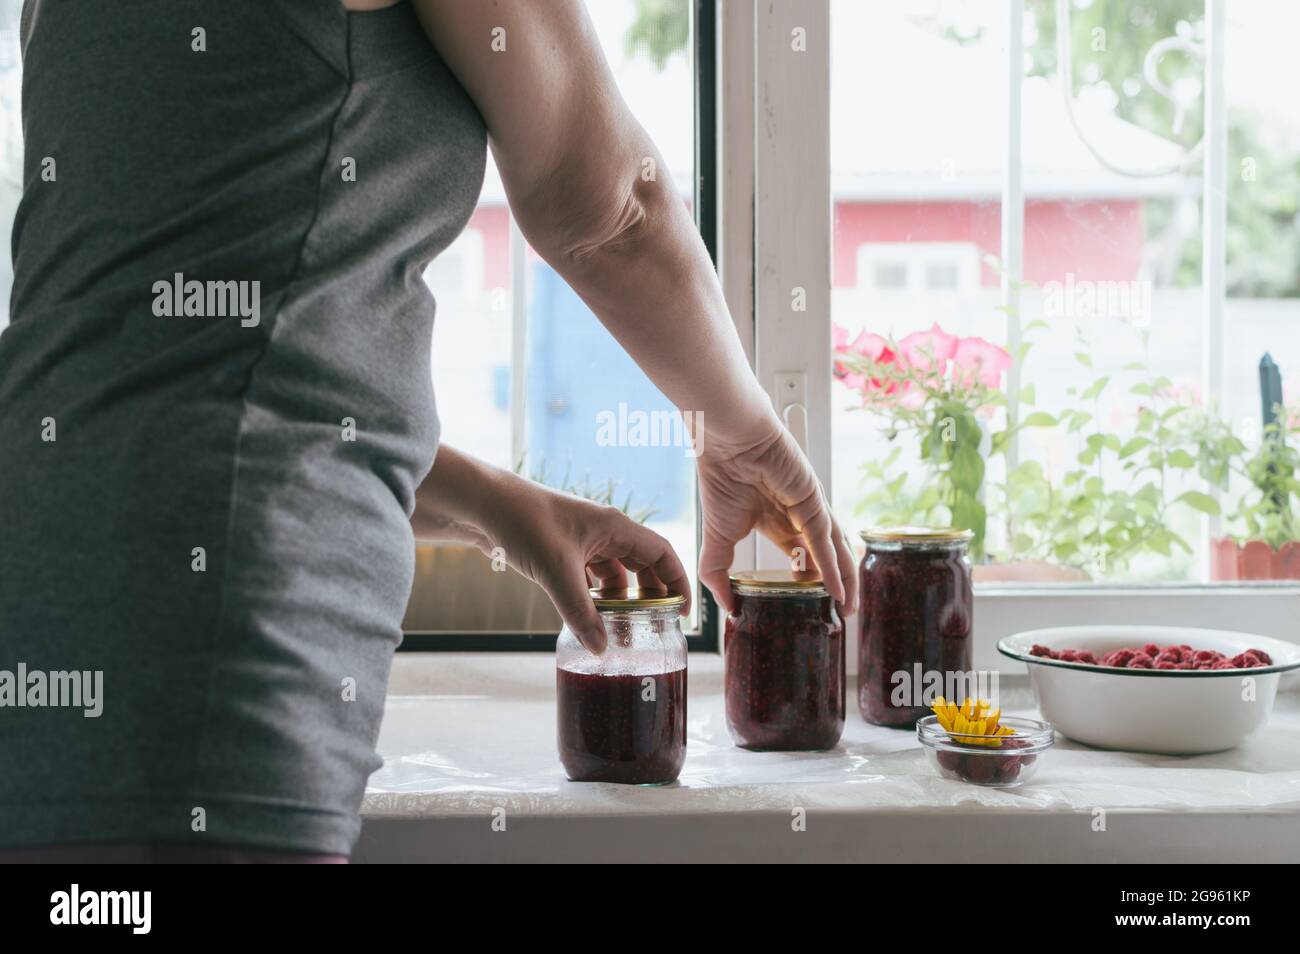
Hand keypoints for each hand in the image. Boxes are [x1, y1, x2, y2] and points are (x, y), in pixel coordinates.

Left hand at [475, 475, 690, 654]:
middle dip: (650, 596)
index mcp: (615, 527)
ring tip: (621, 627)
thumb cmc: (524, 522)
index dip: (677, 582)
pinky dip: (594, 596)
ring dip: (620, 599)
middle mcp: (604, 531)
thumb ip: (581, 613)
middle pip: (642, 565)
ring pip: (614, 573)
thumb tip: (601, 648)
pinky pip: (590, 576)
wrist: (482, 505)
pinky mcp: (562, 550)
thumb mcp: (557, 572)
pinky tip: (589, 615)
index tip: (682, 613)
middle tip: (653, 626)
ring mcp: (582, 540)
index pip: (662, 554)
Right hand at [697, 420, 857, 616]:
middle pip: (824, 556)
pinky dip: (833, 568)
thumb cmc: (721, 478)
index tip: (812, 605)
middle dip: (833, 584)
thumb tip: (727, 607)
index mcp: (775, 520)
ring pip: (834, 550)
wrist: (728, 442)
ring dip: (844, 580)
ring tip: (846, 609)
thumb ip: (718, 573)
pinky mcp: (814, 501)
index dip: (808, 580)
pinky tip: (838, 590)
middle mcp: (797, 515)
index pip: (800, 555)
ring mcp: (809, 508)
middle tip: (839, 614)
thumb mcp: (717, 539)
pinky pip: (826, 541)